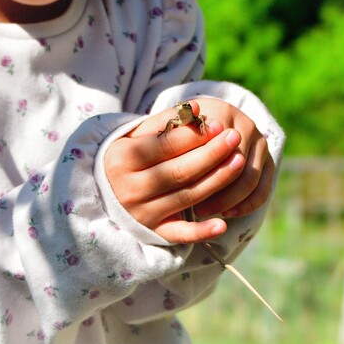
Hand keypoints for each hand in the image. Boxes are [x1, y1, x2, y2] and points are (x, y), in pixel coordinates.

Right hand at [104, 99, 274, 243]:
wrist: (105, 190)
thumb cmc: (130, 154)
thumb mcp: (138, 134)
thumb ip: (166, 121)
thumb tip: (196, 108)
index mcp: (124, 159)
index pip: (166, 146)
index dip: (194, 135)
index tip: (219, 123)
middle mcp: (131, 189)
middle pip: (180, 172)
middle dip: (212, 154)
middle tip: (234, 137)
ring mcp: (143, 213)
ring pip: (187, 197)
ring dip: (217, 180)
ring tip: (239, 161)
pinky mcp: (154, 232)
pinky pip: (179, 234)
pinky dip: (200, 232)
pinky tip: (222, 224)